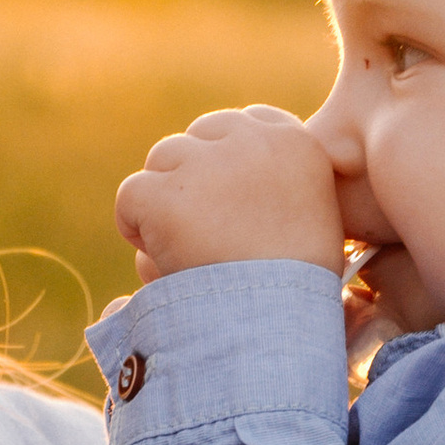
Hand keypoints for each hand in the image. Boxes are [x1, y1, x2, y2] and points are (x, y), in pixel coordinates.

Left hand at [116, 105, 344, 283]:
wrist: (278, 322)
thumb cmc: (298, 294)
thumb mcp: (313, 229)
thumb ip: (277, 194)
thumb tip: (226, 197)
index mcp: (297, 145)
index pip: (249, 121)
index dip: (225, 161)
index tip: (226, 201)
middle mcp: (251, 141)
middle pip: (198, 138)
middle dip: (192, 180)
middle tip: (202, 234)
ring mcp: (205, 164)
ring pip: (162, 162)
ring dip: (165, 203)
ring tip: (184, 253)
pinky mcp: (165, 194)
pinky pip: (131, 195)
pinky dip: (133, 226)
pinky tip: (158, 259)